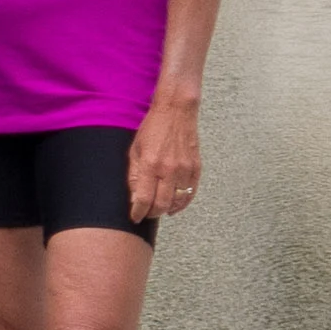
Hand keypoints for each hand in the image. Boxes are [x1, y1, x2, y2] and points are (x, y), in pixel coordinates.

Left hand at [127, 96, 201, 221]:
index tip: (135, 217)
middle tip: (146, 214)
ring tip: (158, 209)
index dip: (139, 212)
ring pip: (178, 202)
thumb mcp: (135, 150)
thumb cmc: (153, 128)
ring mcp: (185, 170)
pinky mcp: (196, 168)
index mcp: (151, 164)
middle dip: (152, 213)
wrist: (176, 111)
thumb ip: (134, 175)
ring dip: (167, 210)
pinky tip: (174, 206)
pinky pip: (190, 193)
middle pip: (162, 204)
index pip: (145, 198)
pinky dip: (182, 203)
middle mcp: (169, 169)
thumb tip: (135, 197)